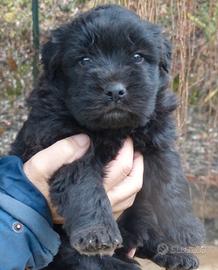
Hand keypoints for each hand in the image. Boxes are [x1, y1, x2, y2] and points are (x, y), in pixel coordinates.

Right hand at [23, 136, 143, 225]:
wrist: (28, 208)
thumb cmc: (34, 185)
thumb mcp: (41, 164)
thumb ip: (62, 151)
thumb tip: (86, 139)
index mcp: (89, 189)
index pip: (119, 169)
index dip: (126, 151)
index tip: (124, 137)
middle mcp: (100, 204)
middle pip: (132, 184)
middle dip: (137, 162)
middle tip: (134, 147)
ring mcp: (101, 213)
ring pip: (130, 197)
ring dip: (136, 176)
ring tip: (135, 160)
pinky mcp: (98, 216)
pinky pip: (123, 206)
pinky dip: (129, 192)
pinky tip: (126, 180)